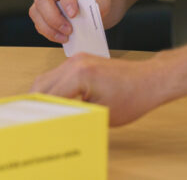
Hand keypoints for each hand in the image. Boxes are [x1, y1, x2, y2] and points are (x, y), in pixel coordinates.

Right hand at [29, 0, 111, 42]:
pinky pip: (38, 23)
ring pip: (36, 12)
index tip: (74, 15)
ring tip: (65, 37)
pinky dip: (48, 33)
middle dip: (53, 18)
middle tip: (68, 30)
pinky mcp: (41, 12)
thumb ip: (97, 4)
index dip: (67, 0)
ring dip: (48, 28)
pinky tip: (61, 37)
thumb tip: (88, 17)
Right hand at [31, 54, 165, 125]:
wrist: (149, 80)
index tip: (40, 127)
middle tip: (38, 123)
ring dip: (43, 96)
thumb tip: (55, 123)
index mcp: (79, 74)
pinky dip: (53, 89)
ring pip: (46, 79)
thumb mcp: (100, 114)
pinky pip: (57, 75)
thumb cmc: (132, 97)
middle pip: (41, 86)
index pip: (47, 98)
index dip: (42, 115)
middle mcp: (74, 63)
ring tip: (46, 115)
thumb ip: (74, 116)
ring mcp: (77, 59)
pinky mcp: (80, 61)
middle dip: (37, 105)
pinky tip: (57, 105)